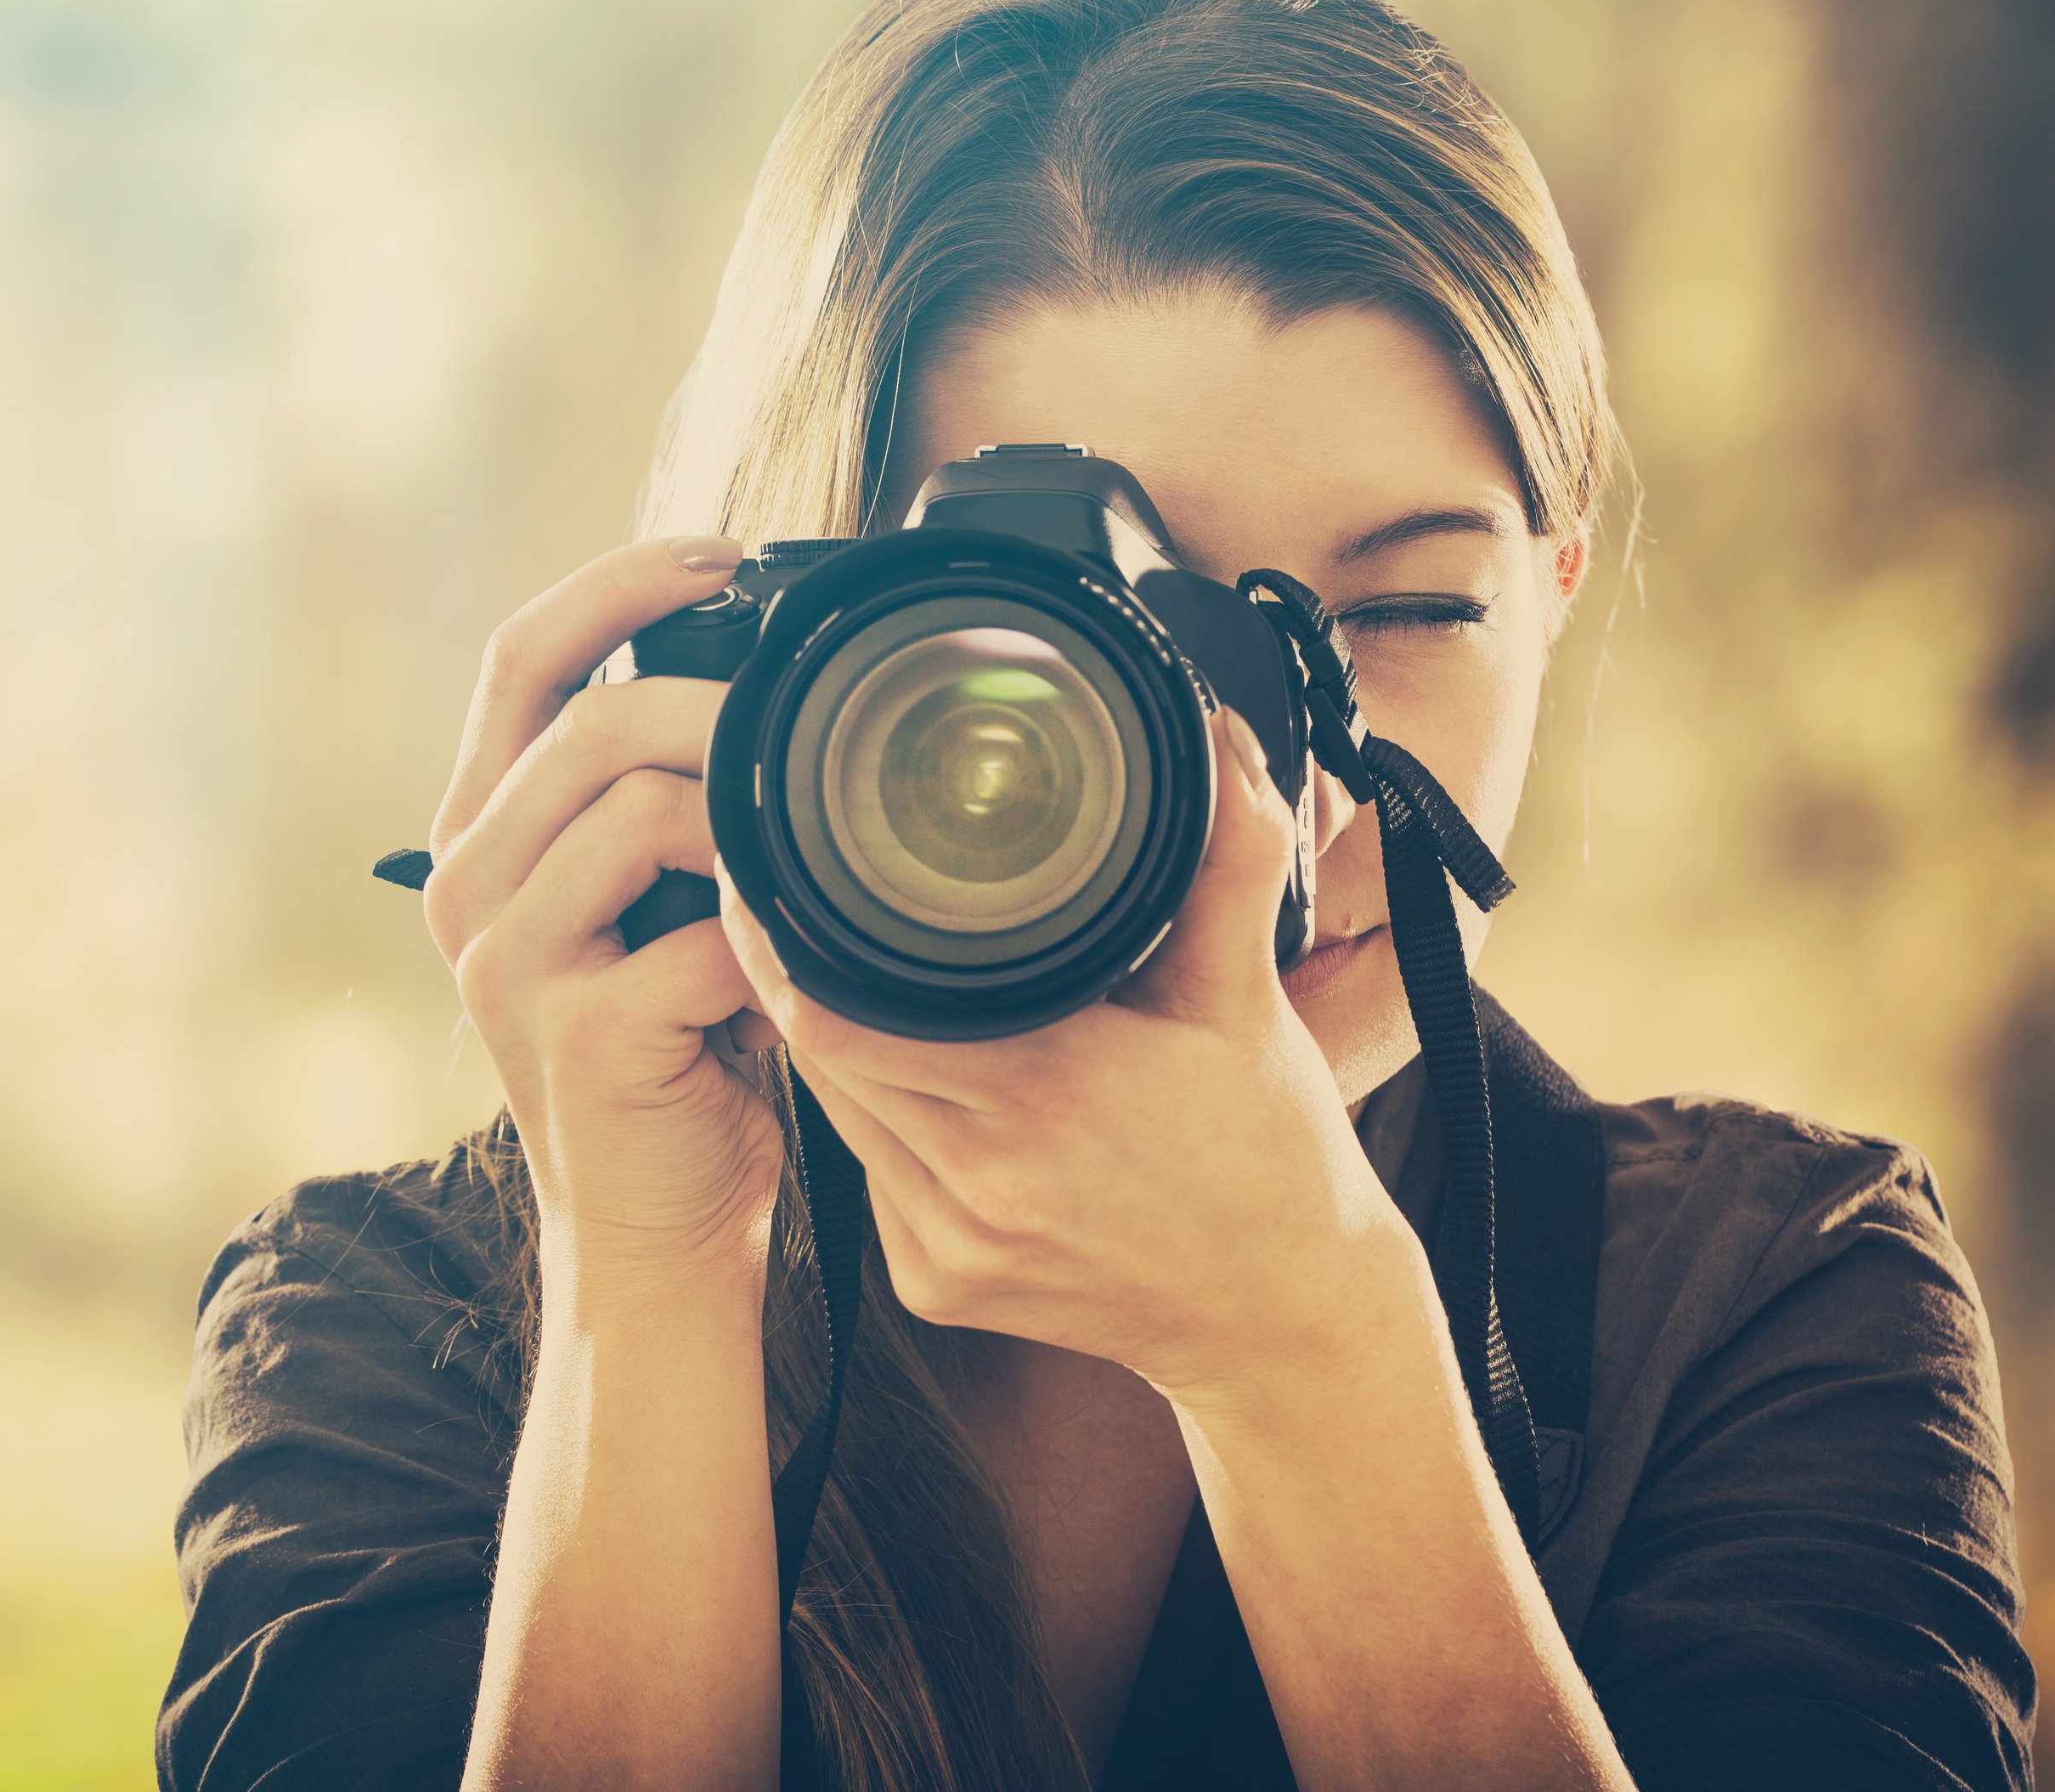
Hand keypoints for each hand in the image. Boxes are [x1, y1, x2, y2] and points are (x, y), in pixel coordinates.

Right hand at [423, 538, 790, 1311]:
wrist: (654, 1238)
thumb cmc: (674, 1057)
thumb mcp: (644, 904)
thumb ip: (661, 803)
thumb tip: (763, 680)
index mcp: (480, 835)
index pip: (518, 656)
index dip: (617, 583)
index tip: (722, 555)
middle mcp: (468, 888)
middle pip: (589, 724)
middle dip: (716, 703)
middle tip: (806, 722)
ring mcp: (510, 966)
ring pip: (639, 811)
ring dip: (750, 819)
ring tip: (805, 856)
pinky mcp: (580, 1039)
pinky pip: (698, 936)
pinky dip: (773, 936)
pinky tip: (804, 961)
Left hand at [722, 708, 1423, 1400]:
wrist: (1285, 1319)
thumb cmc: (1268, 1152)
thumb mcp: (1246, 997)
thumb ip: (1227, 859)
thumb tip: (1219, 736)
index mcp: (1043, 1095)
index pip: (842, 1013)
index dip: (787, 945)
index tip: (769, 876)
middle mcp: (979, 1182)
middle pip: (821, 1056)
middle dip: (800, 982)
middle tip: (787, 904)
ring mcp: (949, 1248)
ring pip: (836, 1116)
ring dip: (833, 1048)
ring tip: (836, 976)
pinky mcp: (935, 1290)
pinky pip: (868, 1177)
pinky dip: (875, 1118)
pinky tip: (909, 1078)